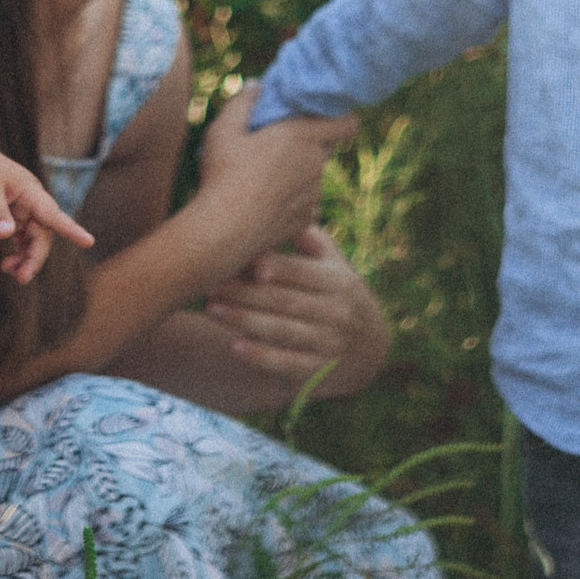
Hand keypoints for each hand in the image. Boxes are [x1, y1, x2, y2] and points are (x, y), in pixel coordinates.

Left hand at [0, 145, 95, 283]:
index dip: (71, 230)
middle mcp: (31, 202)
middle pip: (42, 235)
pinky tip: (7, 264)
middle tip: (22, 278)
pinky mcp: (11, 217)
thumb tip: (7, 234)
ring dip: (26, 258)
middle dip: (35, 257)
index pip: (53, 214)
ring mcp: (22, 210)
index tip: (89, 242)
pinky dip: (17, 252)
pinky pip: (21, 239)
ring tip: (11, 272)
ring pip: (33, 240)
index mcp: (30, 192)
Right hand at [195, 87, 351, 244]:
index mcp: (301, 136)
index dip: (340, 118)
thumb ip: (242, 102)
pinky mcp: (307, 218)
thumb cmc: (222, 175)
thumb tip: (256, 85)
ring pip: (313, 176)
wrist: (223, 231)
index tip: (322, 117)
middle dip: (308, 143)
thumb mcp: (222, 130)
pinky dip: (291, 198)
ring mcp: (314, 194)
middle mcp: (315, 164)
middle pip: (324, 148)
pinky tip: (264, 201)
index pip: (347, 123)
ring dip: (297, 172)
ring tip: (263, 177)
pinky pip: (305, 201)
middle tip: (277, 144)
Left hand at [200, 226, 388, 400]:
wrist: (370, 348)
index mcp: (340, 283)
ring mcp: (329, 345)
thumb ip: (311, 240)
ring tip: (211, 309)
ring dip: (244, 321)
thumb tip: (283, 206)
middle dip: (246, 293)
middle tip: (210, 284)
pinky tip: (235, 345)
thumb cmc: (338, 294)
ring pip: (282, 331)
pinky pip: (287, 364)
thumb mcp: (335, 265)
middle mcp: (338, 314)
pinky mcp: (319, 372)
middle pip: (285, 301)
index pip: (303, 273)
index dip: (276, 268)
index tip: (245, 261)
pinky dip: (261, 356)